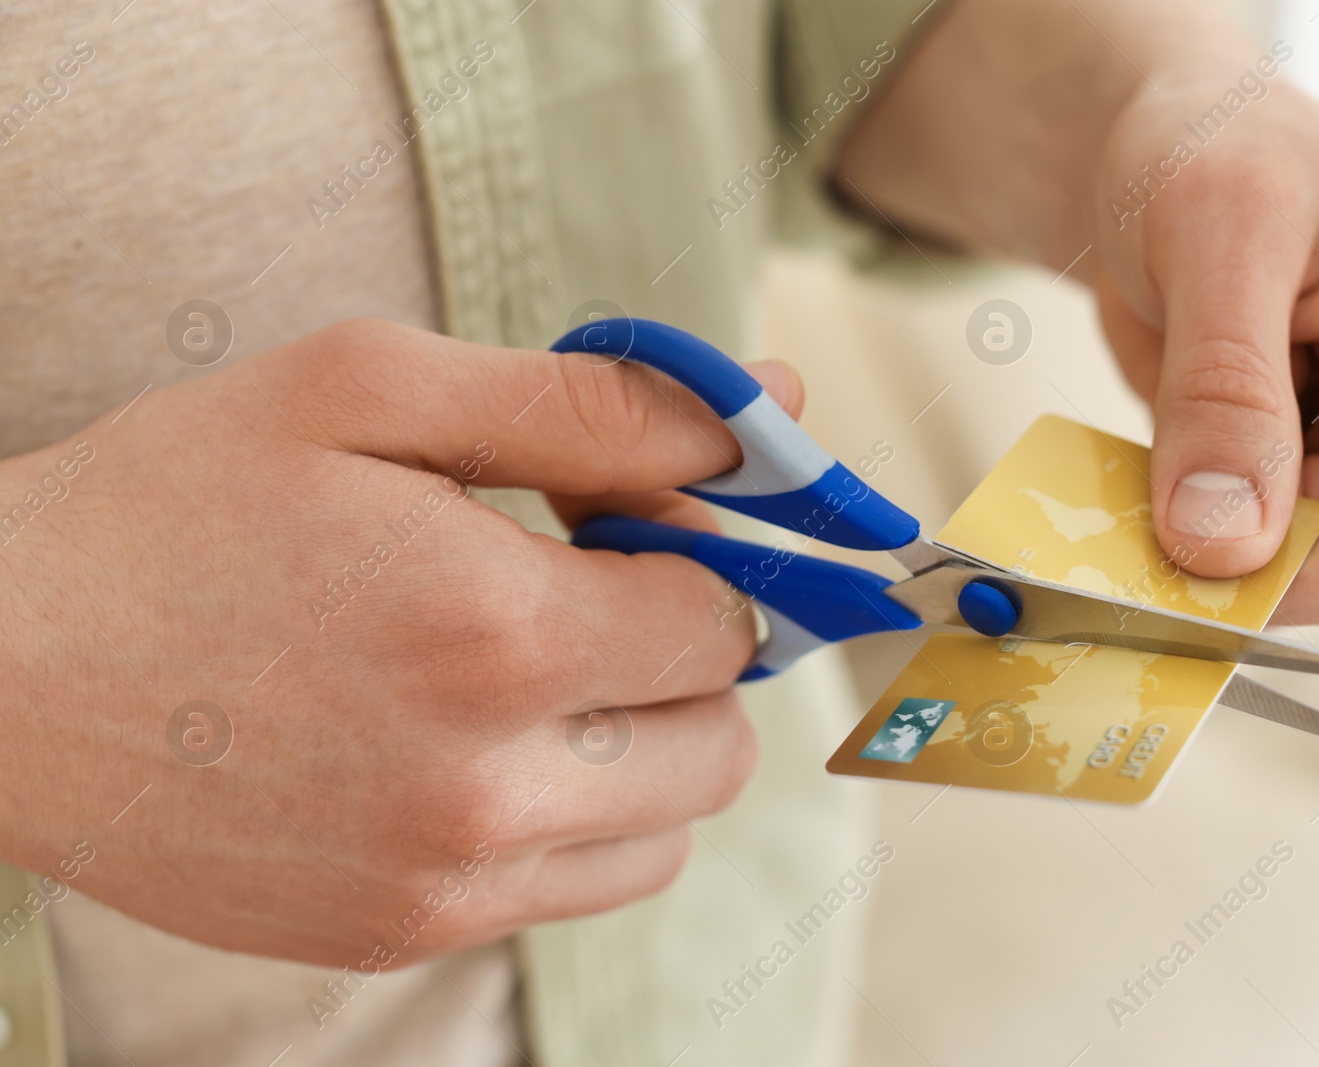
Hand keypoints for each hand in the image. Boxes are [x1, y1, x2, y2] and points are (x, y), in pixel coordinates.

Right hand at [0, 318, 798, 966]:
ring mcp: (441, 884)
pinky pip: (575, 888)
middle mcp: (487, 790)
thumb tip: (770, 408)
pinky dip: (580, 817)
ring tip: (535, 669)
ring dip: (645, 741)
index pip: (725, 620)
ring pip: (666, 829)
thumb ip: (591, 404)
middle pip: (719, 740)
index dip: (697, 556)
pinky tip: (485, 745)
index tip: (628, 522)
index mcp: (494, 637)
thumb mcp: (373, 390)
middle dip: (684, 653)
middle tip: (587, 590)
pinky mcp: (394, 934)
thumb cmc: (177, 503)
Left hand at [835, 0, 1318, 623]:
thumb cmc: (1215, 148)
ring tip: (1170, 423)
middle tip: (1148, 479)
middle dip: (1242, 554)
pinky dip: (1197, 519)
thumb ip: (1223, 393)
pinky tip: (1176, 442)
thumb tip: (1223, 544)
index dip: (1280, 584)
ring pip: (1300, 571)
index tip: (1166, 565)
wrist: (1177, 141)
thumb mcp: (1215, 242)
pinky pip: (1262, 545)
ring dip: (1212, 533)